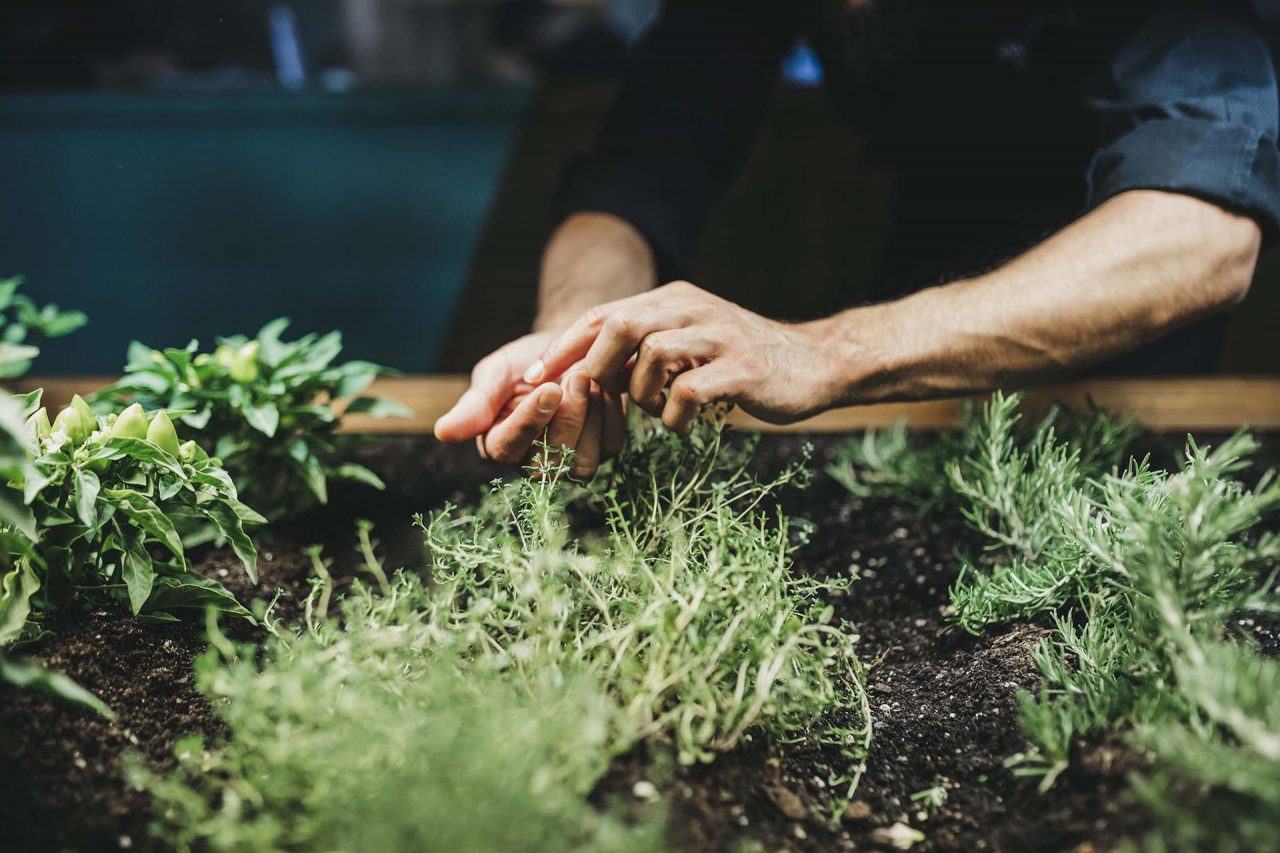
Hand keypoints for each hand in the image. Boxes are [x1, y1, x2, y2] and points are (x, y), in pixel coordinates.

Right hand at [433, 332, 625, 477]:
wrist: (569, 348)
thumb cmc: (526, 361)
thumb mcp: (497, 373)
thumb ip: (475, 403)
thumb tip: (443, 432)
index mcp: (498, 442)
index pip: (507, 447)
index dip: (529, 421)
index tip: (549, 387)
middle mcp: (532, 461)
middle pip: (548, 464)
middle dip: (566, 420)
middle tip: (576, 378)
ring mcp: (567, 461)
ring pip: (581, 465)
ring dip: (590, 421)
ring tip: (590, 382)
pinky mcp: (599, 451)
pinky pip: (609, 448)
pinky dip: (610, 417)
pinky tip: (605, 389)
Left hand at [523, 281, 843, 431]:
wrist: (814, 364)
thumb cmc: (742, 362)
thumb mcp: (690, 342)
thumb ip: (645, 347)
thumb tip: (584, 371)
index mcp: (674, 299)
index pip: (603, 313)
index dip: (563, 347)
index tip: (534, 380)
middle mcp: (693, 308)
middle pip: (619, 324)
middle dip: (594, 367)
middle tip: (596, 399)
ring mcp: (718, 336)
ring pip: (650, 356)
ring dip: (640, 394)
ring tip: (657, 410)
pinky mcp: (741, 368)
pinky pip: (687, 391)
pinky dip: (674, 415)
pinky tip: (684, 424)